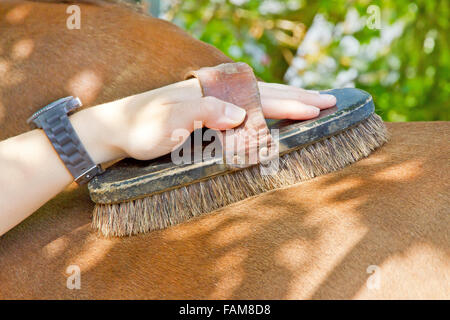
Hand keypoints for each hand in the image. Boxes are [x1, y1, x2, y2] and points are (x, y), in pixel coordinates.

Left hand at [70, 79, 335, 163]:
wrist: (115, 129)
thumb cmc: (139, 128)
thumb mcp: (167, 122)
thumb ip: (204, 113)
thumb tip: (241, 114)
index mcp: (210, 93)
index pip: (258, 97)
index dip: (288, 103)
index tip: (316, 109)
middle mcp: (215, 93)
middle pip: (265, 92)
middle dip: (298, 98)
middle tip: (329, 102)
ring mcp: (212, 101)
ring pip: (258, 96)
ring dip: (286, 100)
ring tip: (311, 102)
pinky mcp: (208, 112)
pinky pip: (245, 106)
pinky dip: (266, 107)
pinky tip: (274, 110)